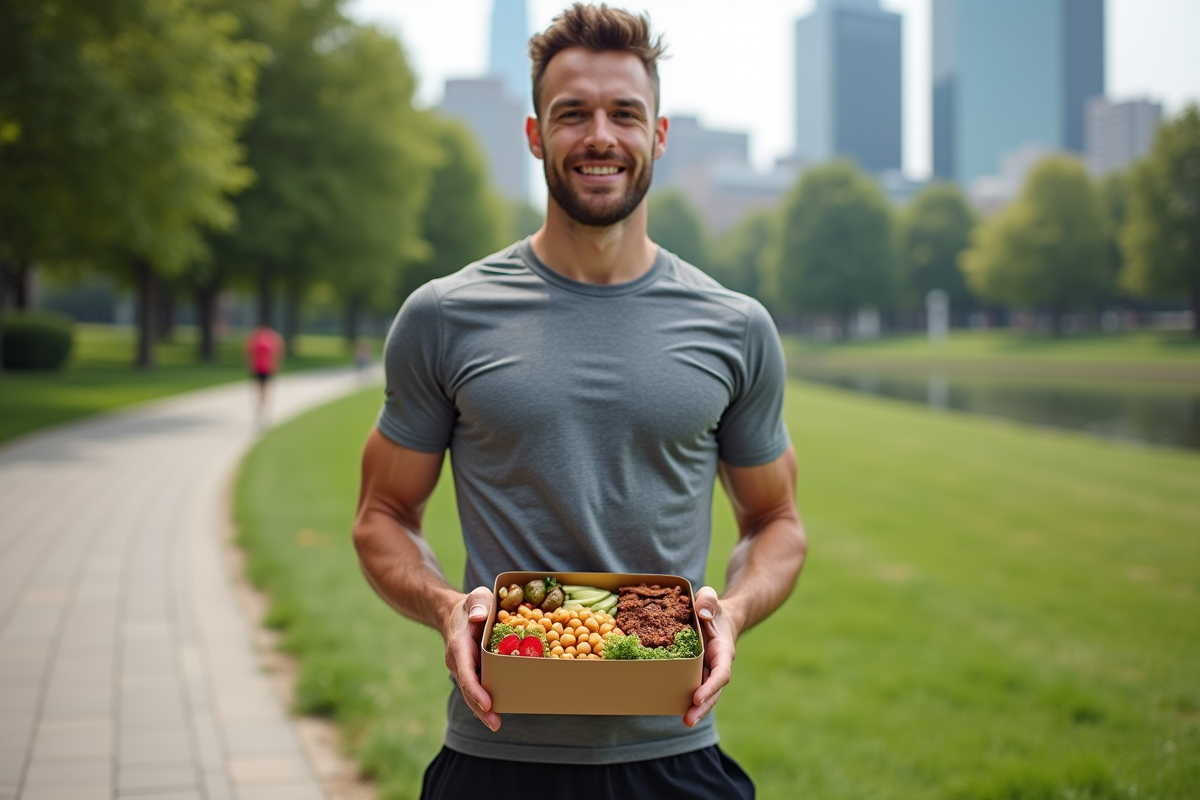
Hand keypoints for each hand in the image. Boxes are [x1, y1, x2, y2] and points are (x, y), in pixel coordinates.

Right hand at [442, 585, 500, 731]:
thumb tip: (479, 617)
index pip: (465, 670)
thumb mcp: (476, 597)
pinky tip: (496, 714)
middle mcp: (458, 661)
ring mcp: (464, 669)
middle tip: (494, 722)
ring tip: (496, 724)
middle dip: (479, 707)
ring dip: (482, 710)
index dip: (475, 688)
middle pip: (467, 688)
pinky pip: (477, 688)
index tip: (487, 702)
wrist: (457, 614)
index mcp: (459, 645)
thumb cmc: (471, 605)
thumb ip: (478, 604)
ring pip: (471, 692)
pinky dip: (484, 702)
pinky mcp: (473, 672)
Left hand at [683, 585, 735, 727]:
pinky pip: (692, 689)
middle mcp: (717, 666)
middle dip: (703, 707)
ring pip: (705, 695)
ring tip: (685, 722)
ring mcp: (708, 672)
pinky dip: (686, 700)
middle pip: (714, 691)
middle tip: (688, 720)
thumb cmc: (712, 608)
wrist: (717, 618)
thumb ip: (708, 600)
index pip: (721, 672)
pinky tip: (672, 709)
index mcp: (723, 651)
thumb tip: (702, 612)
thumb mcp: (711, 597)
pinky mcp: (697, 675)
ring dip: (696, 710)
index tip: (698, 697)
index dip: (711, 686)